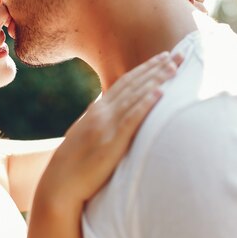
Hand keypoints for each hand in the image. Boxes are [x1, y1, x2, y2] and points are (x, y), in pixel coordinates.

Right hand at [35, 51, 182, 209]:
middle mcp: (102, 112)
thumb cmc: (73, 164)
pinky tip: (160, 93)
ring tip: (174, 67)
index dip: (145, 69)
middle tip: (177, 54)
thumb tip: (108, 113)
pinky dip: (146, 104)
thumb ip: (99, 121)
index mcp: (97, 110)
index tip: (162, 58)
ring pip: (135, 97)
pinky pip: (132, 119)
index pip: (125, 82)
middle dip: (156, 68)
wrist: (59, 183)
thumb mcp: (85, 135)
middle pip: (133, 84)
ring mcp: (106, 126)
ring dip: (156, 80)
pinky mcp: (112, 142)